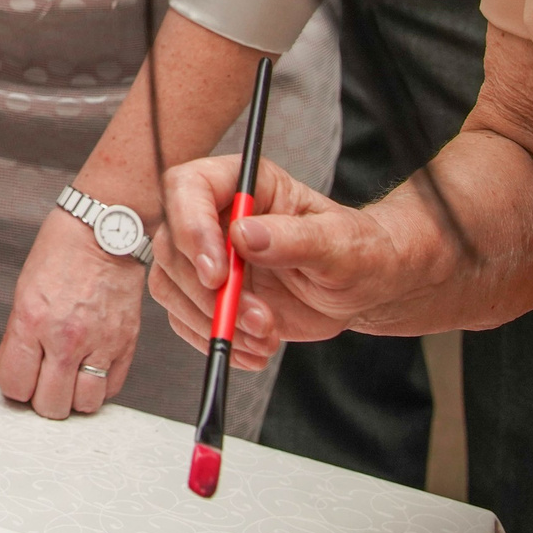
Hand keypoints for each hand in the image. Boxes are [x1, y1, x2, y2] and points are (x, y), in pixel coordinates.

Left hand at [0, 208, 144, 417]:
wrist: (105, 230)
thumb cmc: (61, 253)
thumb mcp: (23, 290)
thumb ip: (11, 337)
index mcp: (31, 321)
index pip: (15, 385)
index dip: (14, 387)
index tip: (19, 378)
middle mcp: (65, 338)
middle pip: (50, 405)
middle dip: (42, 399)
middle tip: (43, 381)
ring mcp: (99, 343)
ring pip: (84, 405)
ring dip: (74, 398)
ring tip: (69, 379)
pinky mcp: (126, 344)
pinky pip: (113, 388)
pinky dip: (100, 386)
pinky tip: (91, 369)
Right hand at [147, 155, 399, 369]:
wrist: (362, 290)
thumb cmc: (358, 252)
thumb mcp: (340, 243)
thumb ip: (295, 238)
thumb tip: (245, 235)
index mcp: (242, 184)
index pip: (188, 188)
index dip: (191, 228)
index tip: (218, 274)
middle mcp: (215, 215)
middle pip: (172, 245)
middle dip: (208, 292)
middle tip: (256, 318)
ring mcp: (208, 256)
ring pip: (170, 285)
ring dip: (213, 320)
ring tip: (266, 335)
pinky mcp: (206, 294)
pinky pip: (184, 318)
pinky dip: (216, 339)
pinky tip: (256, 348)